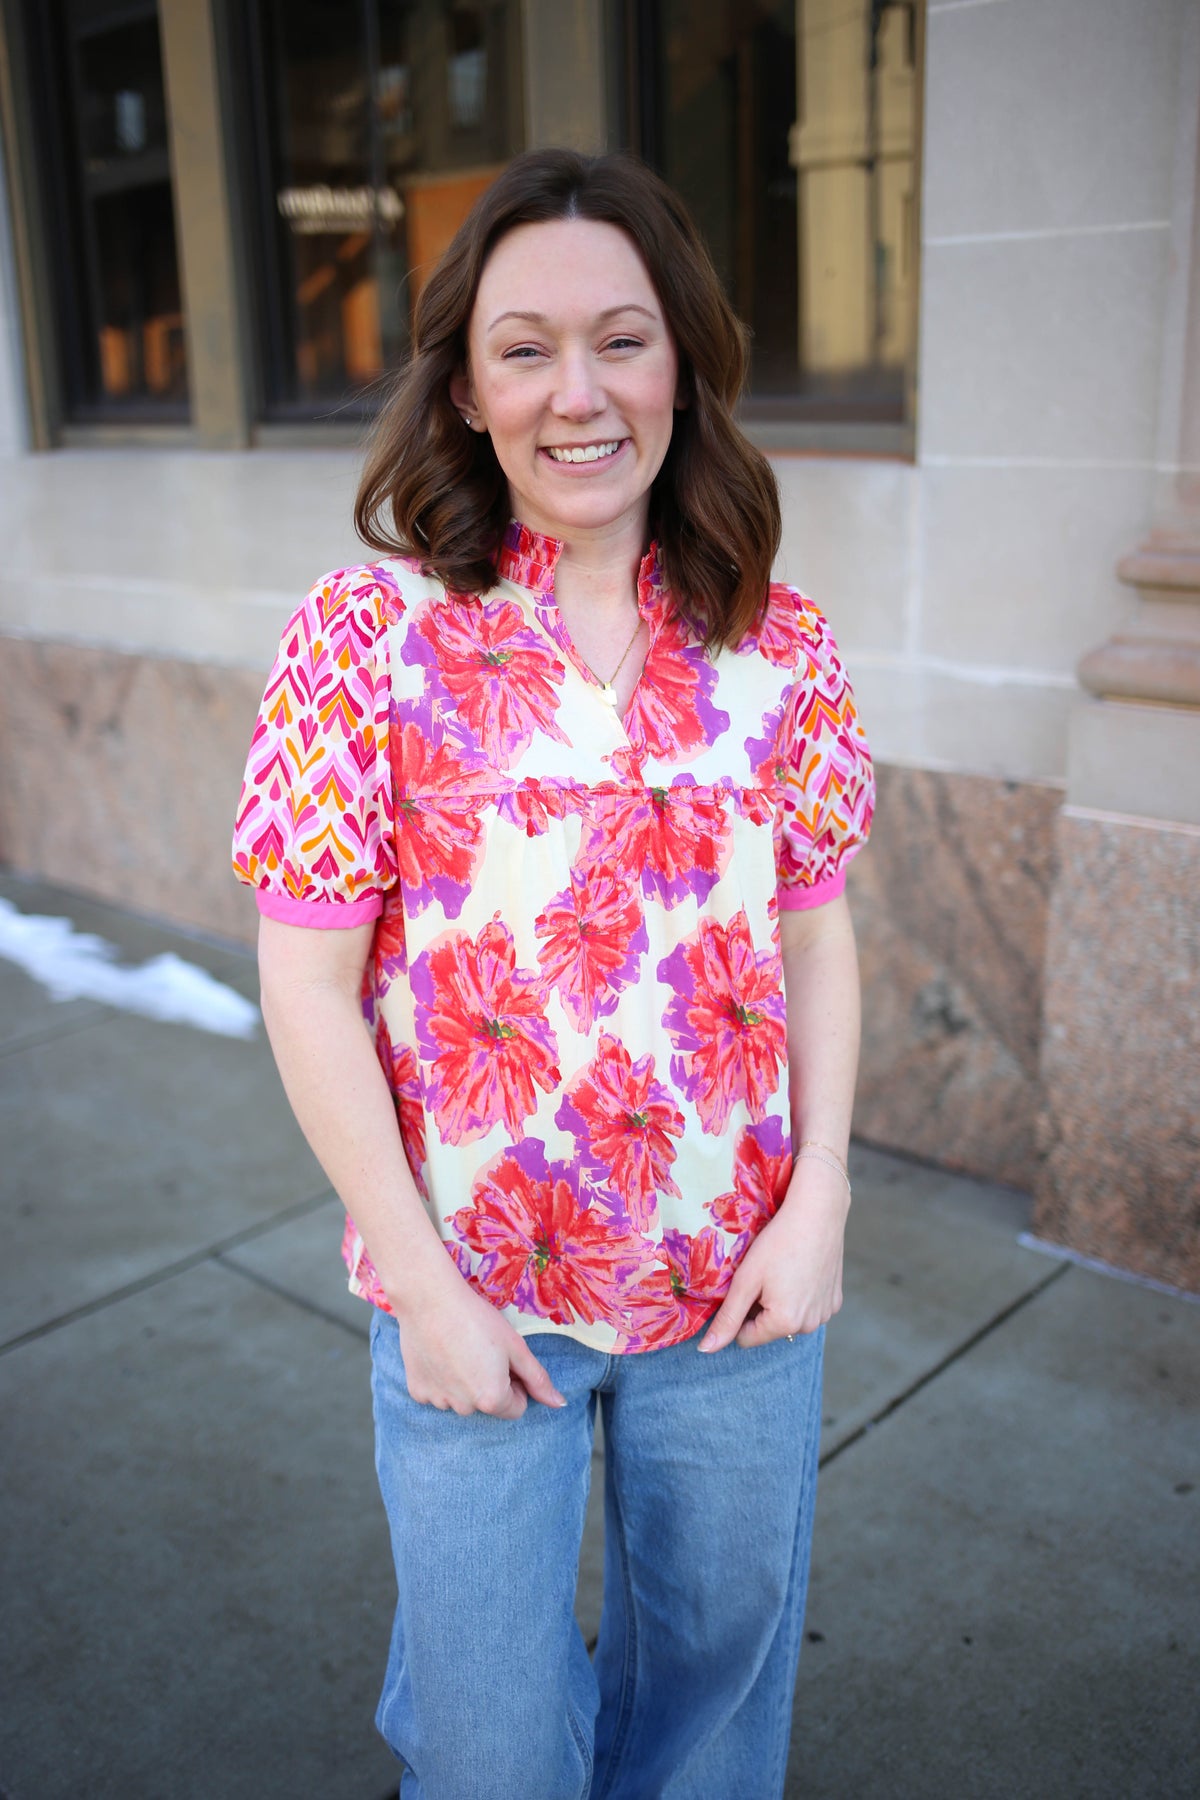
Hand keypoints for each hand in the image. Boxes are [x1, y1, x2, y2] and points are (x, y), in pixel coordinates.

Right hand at [391, 1256, 565, 1418]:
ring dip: (464, 1382)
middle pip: (488, 1404)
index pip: (517, 1407)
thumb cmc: (477, 1319)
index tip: (504, 1359)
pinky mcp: (417, 1391)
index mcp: (492, 1399)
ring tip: (459, 1349)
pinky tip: (440, 1353)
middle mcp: (465, 1408)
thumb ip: (538, 1379)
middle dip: (489, 1383)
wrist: (430, 1299)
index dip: (516, 1382)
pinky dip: (441, 1379)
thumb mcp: (516, 1347)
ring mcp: (438, 1401)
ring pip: (462, 1400)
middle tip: (480, 1350)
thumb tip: (560, 1404)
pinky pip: (437, 1393)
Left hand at [699, 1159, 848, 1351]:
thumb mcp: (746, 1280)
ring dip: (781, 1301)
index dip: (738, 1312)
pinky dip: (801, 1294)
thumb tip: (707, 1351)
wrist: (818, 1212)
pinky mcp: (836, 1299)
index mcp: (785, 1324)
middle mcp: (810, 1326)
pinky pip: (809, 1307)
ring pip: (790, 1318)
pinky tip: (800, 1268)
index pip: (746, 1338)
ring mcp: (826, 1313)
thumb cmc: (778, 1242)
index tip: (745, 1284)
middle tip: (763, 1274)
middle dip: (761, 1307)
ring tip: (782, 1269)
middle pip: (769, 1328)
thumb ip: (727, 1318)